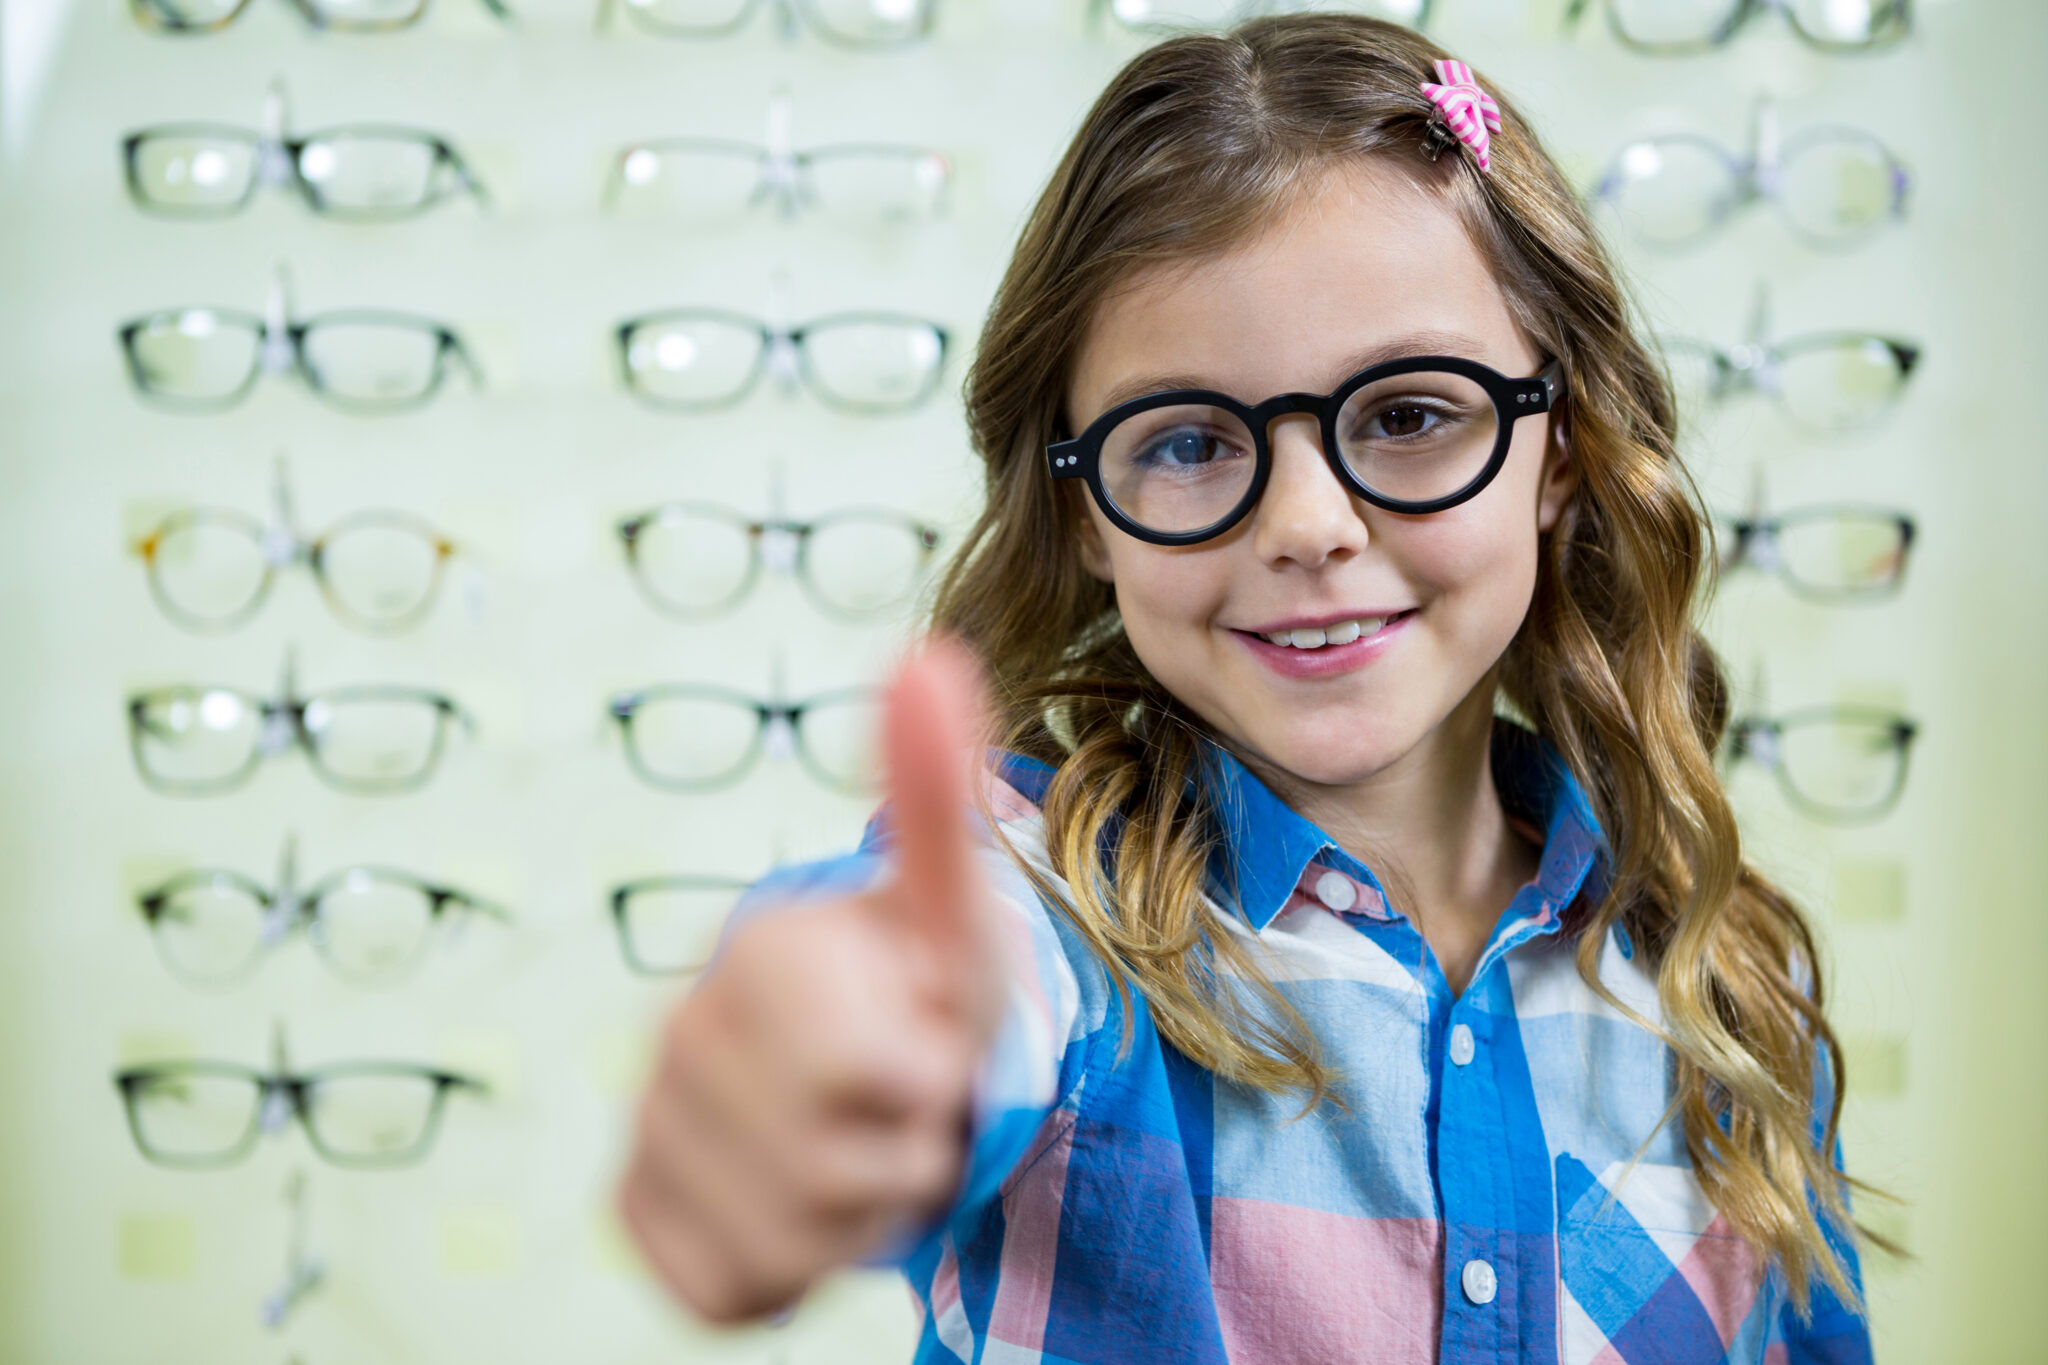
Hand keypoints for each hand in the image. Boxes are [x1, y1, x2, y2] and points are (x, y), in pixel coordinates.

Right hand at [616, 636, 1007, 1322]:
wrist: (875, 1078)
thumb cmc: (925, 990)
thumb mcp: (954, 909)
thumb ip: (935, 796)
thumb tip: (926, 651)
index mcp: (757, 950)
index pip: (869, 1072)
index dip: (929, 1072)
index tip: (923, 1031)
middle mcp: (677, 1032)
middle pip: (836, 1169)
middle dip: (906, 1152)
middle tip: (902, 1104)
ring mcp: (648, 1128)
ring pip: (794, 1242)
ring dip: (862, 1217)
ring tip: (861, 1148)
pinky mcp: (639, 1218)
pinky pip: (735, 1290)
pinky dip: (792, 1271)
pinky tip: (798, 1207)